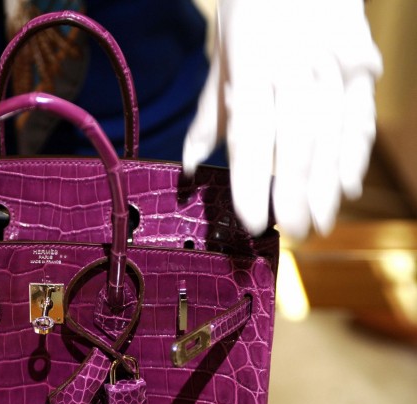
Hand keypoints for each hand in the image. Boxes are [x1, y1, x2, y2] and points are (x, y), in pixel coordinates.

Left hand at [182, 0, 381, 238]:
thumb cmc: (250, 15)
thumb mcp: (221, 60)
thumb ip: (208, 118)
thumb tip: (189, 169)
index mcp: (252, 67)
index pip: (252, 136)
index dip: (254, 182)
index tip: (254, 221)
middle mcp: (296, 68)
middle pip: (297, 143)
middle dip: (296, 195)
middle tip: (293, 234)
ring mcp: (334, 63)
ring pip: (334, 137)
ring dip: (328, 186)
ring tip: (320, 223)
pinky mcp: (363, 62)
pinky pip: (361, 117)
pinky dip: (355, 155)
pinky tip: (348, 188)